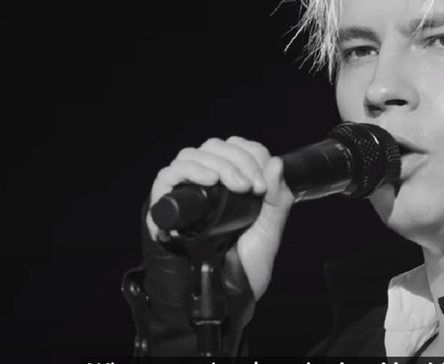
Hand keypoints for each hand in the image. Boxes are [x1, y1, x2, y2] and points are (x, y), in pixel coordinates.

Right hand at [147, 136, 294, 300]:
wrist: (225, 296)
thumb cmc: (244, 265)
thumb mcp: (269, 231)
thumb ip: (278, 199)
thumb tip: (276, 163)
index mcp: (231, 183)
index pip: (236, 148)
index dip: (251, 155)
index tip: (263, 182)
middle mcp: (207, 183)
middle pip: (214, 148)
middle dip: (237, 160)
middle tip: (252, 187)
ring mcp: (185, 193)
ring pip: (191, 156)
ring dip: (216, 163)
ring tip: (235, 185)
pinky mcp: (166, 206)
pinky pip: (167, 176)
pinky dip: (187, 171)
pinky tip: (207, 179)